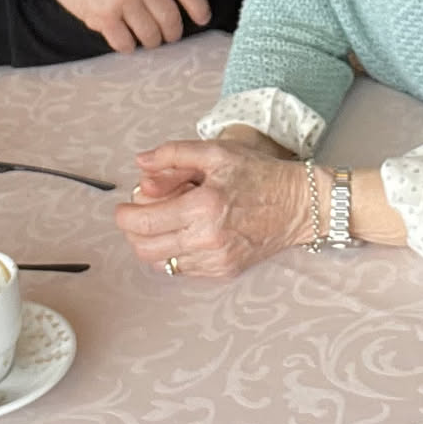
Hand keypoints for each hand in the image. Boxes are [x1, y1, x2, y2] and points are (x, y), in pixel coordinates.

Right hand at [28, 0, 209, 52]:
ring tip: (150, 37)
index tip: (203, 18)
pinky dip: (129, 45)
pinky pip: (125, 43)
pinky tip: (127, 39)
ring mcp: (122, 1)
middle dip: (174, 31)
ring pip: (151, 34)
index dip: (200, 8)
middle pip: (171, 18)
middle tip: (171, 33)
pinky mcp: (102, 18)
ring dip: (153, 40)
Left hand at [113, 139, 305, 277]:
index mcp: (203, 207)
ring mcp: (217, 260)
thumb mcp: (217, 152)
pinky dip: (174, 253)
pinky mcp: (224, 271)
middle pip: (147, 248)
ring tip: (162, 223)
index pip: (146, 222)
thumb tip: (141, 162)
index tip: (123, 208)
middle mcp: (208, 239)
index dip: (125, 216)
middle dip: (133, 232)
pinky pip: (184, 268)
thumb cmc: (259, 174)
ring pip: (162, 262)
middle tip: (137, 216)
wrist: (300, 205)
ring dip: (152, 244)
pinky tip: (184, 234)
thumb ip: (173, 154)